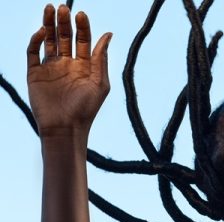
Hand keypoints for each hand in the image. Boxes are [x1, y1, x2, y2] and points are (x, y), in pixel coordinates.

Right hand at [27, 4, 111, 134]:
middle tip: (63, 7)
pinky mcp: (35, 73)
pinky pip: (34, 52)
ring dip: (49, 24)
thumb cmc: (86, 109)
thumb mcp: (100, 83)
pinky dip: (37, 41)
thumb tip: (108, 34)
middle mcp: (68, 65)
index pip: (83, 40)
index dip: (82, 27)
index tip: (81, 14)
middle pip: (65, 37)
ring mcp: (51, 68)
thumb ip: (101, 58)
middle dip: (64, 22)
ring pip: (49, 40)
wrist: (65, 128)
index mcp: (85, 66)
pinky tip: (43, 32)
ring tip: (50, 8)